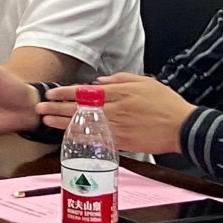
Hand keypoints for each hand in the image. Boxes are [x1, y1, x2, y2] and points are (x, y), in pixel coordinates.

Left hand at [40, 72, 194, 153]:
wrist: (182, 127)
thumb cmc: (166, 104)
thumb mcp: (145, 82)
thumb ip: (120, 79)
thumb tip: (99, 81)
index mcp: (119, 93)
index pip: (85, 92)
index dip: (65, 93)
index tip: (50, 93)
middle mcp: (114, 111)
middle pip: (79, 109)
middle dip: (57, 108)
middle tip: (39, 108)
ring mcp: (116, 128)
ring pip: (84, 125)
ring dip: (62, 123)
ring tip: (46, 121)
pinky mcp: (121, 143)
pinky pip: (96, 140)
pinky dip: (81, 138)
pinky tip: (68, 136)